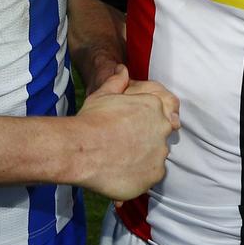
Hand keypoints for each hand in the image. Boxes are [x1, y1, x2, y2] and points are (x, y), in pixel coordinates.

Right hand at [75, 66, 177, 200]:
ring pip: (156, 156)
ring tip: (119, 160)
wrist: (81, 149)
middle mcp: (162, 128)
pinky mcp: (154, 175)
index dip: (143, 123)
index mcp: (154, 106)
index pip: (160, 114)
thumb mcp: (103, 94)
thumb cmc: (91, 120)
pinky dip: (140, 175)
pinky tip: (121, 172)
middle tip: (122, 146)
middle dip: (145, 140)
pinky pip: (151, 176)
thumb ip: (117, 81)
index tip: (128, 130)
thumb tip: (122, 68)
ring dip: (143, 158)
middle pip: (159, 136)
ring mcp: (160, 153)